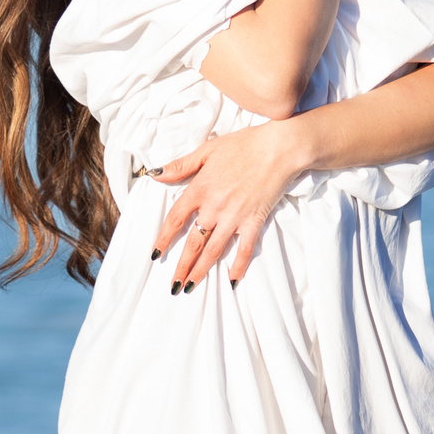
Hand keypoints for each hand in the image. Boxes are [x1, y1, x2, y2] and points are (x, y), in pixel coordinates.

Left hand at [150, 120, 307, 290]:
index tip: (155, 255)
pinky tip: (232, 280)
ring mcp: (234, 216)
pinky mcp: (254, 221)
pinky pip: (244, 249)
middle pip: (193, 242)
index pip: (175, 219)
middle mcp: (214, 207)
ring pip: (213, 250)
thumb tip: (155, 174)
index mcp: (200, 189)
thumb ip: (181, 165)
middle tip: (173, 286)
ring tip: (190, 288)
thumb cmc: (244, 145)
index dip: (163, 239)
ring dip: (200, 271)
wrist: (278, 148)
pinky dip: (238, 266)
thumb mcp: (207, 150)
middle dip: (181, 266)